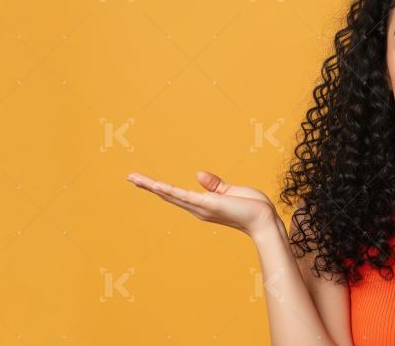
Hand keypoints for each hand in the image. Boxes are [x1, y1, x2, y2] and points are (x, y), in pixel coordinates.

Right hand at [126, 170, 280, 237]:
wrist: (265, 220)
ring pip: (172, 195)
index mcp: (202, 204)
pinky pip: (185, 197)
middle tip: (130, 176)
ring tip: (135, 178)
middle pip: (168, 195)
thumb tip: (198, 174)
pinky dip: (170, 191)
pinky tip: (157, 185)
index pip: (176, 194)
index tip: (144, 180)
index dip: (160, 187)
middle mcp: (198, 209)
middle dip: (148, 186)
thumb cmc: (252, 207)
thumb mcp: (230, 192)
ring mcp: (201, 208)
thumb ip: (214, 185)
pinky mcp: (208, 205)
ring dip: (153, 186)